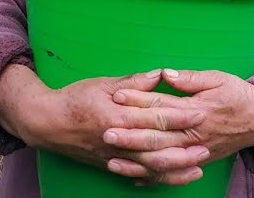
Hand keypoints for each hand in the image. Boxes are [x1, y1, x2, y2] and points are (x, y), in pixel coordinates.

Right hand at [0, 66, 210, 184]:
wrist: (46, 123)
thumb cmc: (74, 99)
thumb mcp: (102, 84)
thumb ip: (133, 82)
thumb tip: (160, 75)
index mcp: (118, 116)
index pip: (156, 117)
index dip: (180, 116)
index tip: (200, 112)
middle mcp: (119, 140)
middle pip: (158, 146)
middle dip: (184, 146)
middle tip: (207, 144)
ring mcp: (115, 156)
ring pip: (150, 166)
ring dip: (176, 168)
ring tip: (198, 166)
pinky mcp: (111, 165)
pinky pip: (138, 175)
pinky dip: (157, 179)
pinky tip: (173, 178)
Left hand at [102, 69, 253, 180]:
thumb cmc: (238, 95)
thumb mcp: (217, 78)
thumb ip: (190, 79)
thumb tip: (165, 74)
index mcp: (198, 110)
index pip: (162, 106)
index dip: (139, 100)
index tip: (117, 96)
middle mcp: (195, 135)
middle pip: (158, 137)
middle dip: (130, 136)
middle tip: (106, 132)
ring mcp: (196, 151)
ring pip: (162, 160)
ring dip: (136, 161)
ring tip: (112, 159)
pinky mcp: (197, 161)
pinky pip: (172, 174)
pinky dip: (152, 177)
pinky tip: (133, 178)